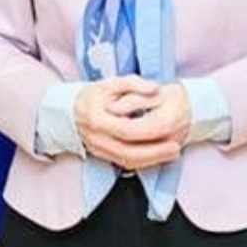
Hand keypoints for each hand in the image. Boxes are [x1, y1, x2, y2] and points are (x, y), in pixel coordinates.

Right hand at [75, 76, 191, 169]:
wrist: (69, 110)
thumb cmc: (93, 95)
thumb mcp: (111, 83)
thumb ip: (134, 83)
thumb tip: (155, 88)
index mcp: (98, 119)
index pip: (126, 131)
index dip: (150, 135)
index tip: (171, 136)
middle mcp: (97, 139)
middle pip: (129, 153)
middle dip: (155, 154)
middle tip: (176, 149)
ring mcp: (98, 150)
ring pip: (127, 162)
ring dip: (151, 161)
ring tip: (171, 154)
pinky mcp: (101, 156)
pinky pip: (123, 164)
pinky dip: (142, 162)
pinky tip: (157, 157)